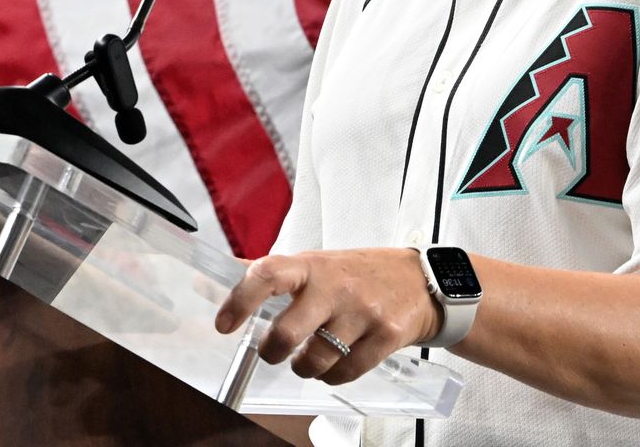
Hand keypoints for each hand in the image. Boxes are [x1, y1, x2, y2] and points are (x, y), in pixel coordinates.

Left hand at [215, 248, 440, 385]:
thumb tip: (218, 272)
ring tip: (309, 358)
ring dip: (305, 367)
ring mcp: (363, 312)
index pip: (268, 274)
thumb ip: (273, 273)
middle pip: (288, 332)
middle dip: (272, 351)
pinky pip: (345, 373)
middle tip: (272, 351)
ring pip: (316, 360)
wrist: (420, 280)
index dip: (241, 300)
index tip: (225, 324)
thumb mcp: (317, 264)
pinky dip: (333, 376)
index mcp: (312, 266)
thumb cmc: (360, 274)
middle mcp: (336, 286)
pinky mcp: (386, 336)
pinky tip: (336, 362)